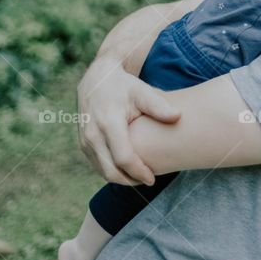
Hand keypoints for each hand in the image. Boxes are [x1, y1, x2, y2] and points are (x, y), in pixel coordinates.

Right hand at [76, 57, 180, 185]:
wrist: (97, 78)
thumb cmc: (124, 86)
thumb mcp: (142, 92)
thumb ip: (159, 106)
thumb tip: (178, 116)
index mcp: (108, 123)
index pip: (124, 158)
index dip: (139, 172)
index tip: (152, 178)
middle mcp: (93, 134)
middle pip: (111, 171)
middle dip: (130, 181)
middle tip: (148, 181)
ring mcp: (85, 140)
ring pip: (102, 171)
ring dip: (121, 179)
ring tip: (139, 176)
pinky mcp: (82, 143)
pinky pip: (97, 165)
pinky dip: (112, 171)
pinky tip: (127, 170)